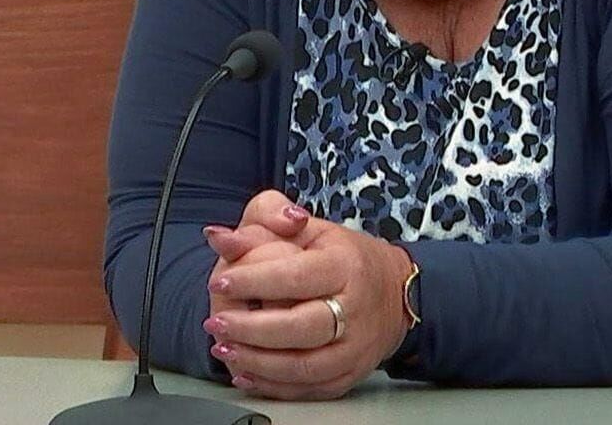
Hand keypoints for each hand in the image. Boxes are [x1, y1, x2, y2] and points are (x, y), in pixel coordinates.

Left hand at [203, 192, 411, 400]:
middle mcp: (355, 309)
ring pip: (304, 366)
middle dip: (251, 328)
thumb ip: (264, 223)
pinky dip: (274, 386)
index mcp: (345, 266)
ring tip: (224, 348)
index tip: (220, 281)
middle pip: (300, 327)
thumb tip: (219, 235)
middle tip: (216, 323)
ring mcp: (355, 347)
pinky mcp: (351, 374)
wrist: (395, 293)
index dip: (254, 281)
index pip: (296, 276)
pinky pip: (310, 388)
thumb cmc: (345, 257)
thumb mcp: (310, 228)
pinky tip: (247, 374)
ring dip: (258, 362)